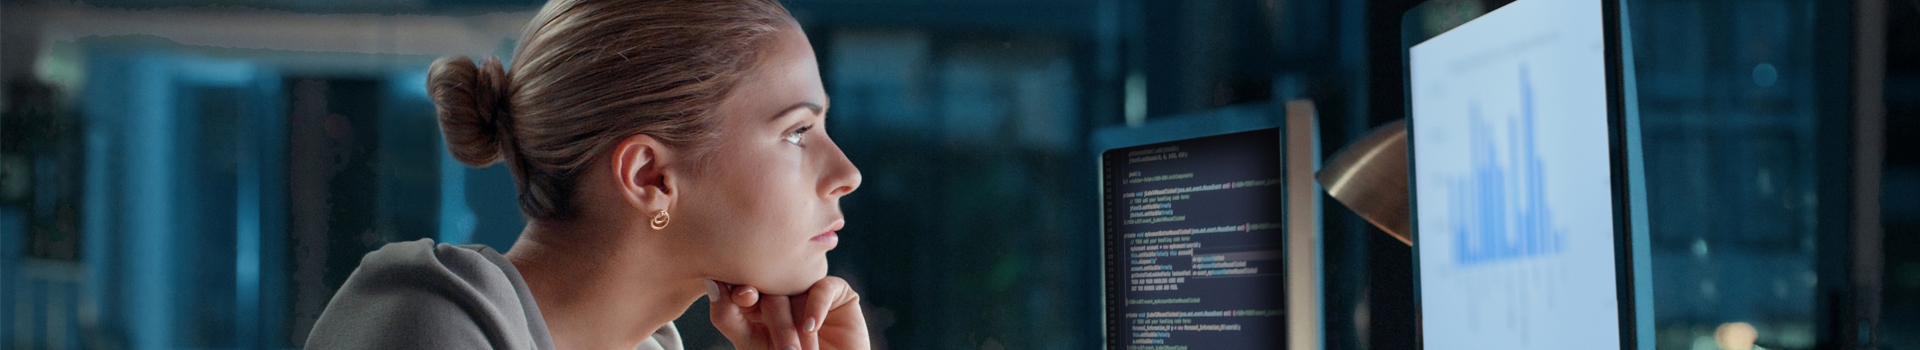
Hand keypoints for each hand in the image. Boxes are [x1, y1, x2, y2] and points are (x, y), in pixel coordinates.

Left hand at [707, 277, 869, 349]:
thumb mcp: (751, 345)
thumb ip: (727, 317)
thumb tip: (711, 283)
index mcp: (756, 302)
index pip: (744, 284)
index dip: (741, 287)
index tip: (743, 296)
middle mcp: (782, 292)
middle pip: (770, 289)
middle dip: (774, 320)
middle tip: (783, 347)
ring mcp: (809, 291)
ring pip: (795, 290)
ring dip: (795, 325)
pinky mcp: (838, 293)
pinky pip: (823, 287)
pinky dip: (816, 306)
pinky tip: (811, 327)